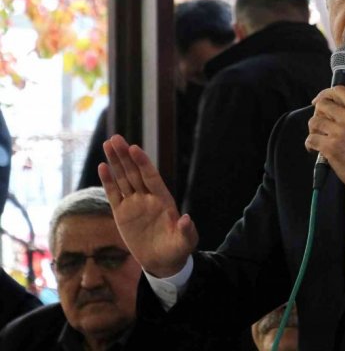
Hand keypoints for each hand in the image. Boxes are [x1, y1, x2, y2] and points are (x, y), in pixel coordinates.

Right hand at [98, 135, 197, 277]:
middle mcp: (148, 197)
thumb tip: (186, 218)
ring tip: (108, 143)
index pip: (151, 177)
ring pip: (123, 178)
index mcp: (164, 200)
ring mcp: (134, 204)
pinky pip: (113, 194)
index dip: (143, 163)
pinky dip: (108, 181)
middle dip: (125, 156)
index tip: (135, 148)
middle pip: (134, 173)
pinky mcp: (122, 214)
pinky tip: (103, 166)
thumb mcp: (185, 242)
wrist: (162, 261)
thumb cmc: (177, 249)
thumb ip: (186, 230)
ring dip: (116, 162)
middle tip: (115, 138)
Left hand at [305, 86, 344, 195]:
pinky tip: (315, 149)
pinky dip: (310, 144)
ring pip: (314, 121)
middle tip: (320, 125)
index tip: (319, 101)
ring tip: (319, 138)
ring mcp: (339, 133)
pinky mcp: (330, 147)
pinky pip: (311, 138)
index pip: (339, 91)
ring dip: (313, 130)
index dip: (325, 94)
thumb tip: (331, 110)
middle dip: (317, 114)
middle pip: (322, 105)